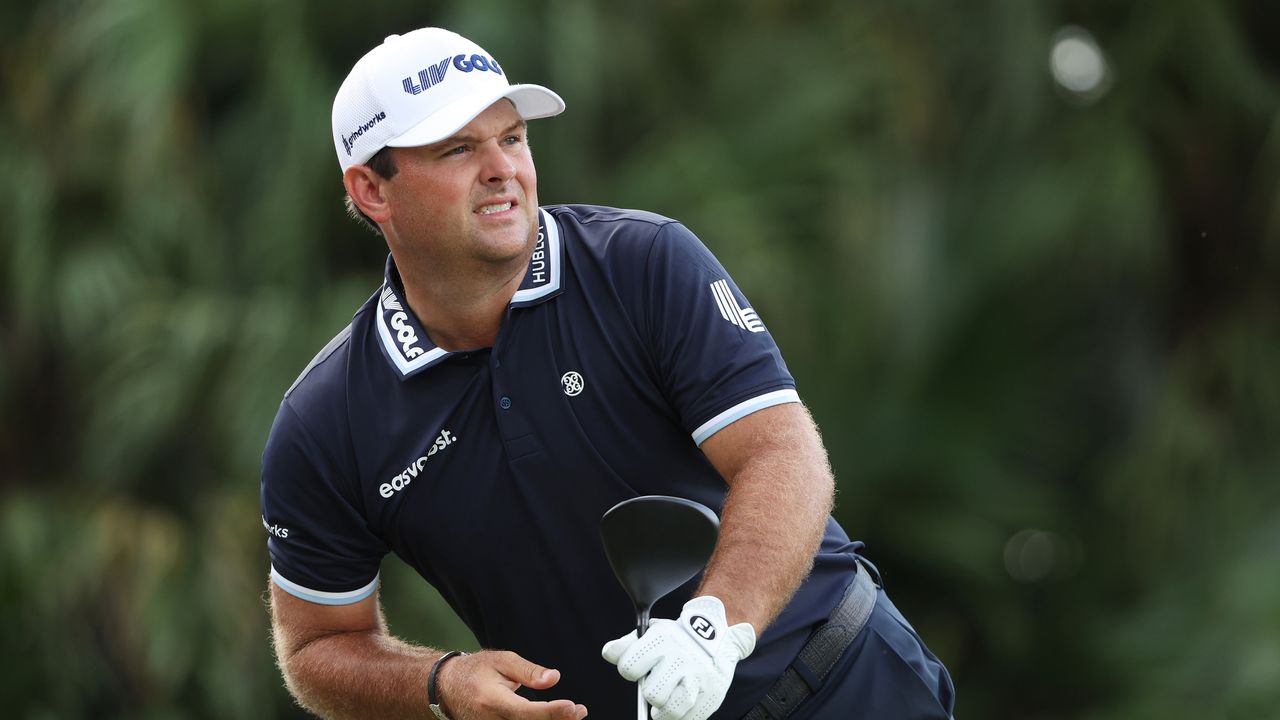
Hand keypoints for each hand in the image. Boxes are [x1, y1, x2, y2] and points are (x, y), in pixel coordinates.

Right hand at [436, 650, 587, 718]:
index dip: (551, 713)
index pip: (526, 713)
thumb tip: (554, 678)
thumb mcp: (502, 661)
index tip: (573, 707)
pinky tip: (553, 719)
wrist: (447, 687)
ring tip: (571, 716)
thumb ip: (529, 671)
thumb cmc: (475, 671)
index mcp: (492, 700)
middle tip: (580, 711)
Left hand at [602, 596, 755, 719]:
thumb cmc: (676, 640)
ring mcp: (698, 677)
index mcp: (662, 639)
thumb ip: (627, 645)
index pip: (629, 667)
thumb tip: (608, 652)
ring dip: (664, 711)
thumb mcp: (652, 633)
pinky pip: (689, 719)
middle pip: (651, 694)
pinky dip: (682, 717)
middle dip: (650, 693)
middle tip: (657, 685)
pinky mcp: (712, 694)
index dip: (630, 671)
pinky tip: (682, 704)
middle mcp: (681, 657)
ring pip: (671, 710)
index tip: (639, 669)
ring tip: (666, 701)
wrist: (718, 637)